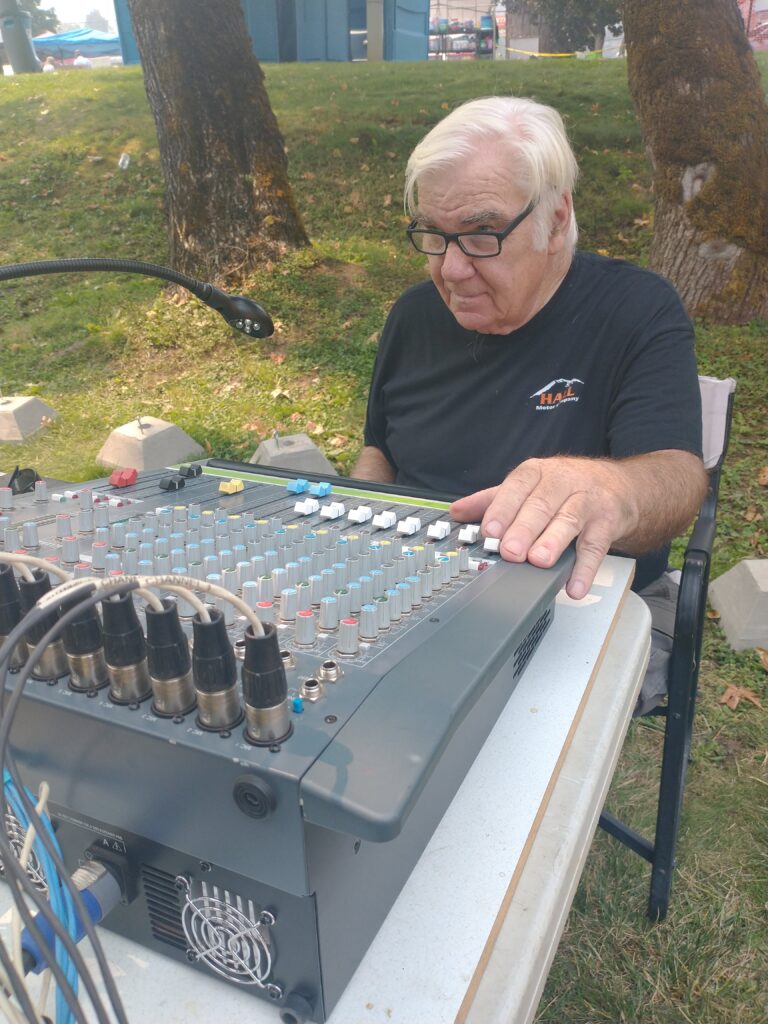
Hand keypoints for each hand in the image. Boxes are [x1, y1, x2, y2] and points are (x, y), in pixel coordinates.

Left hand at [450, 457, 638, 598]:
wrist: (620, 486)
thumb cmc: (567, 487)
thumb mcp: (529, 486)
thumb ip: (493, 500)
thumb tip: (456, 512)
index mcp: (537, 473)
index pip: (517, 487)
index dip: (503, 509)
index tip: (489, 530)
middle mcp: (563, 483)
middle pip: (541, 505)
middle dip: (524, 529)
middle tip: (510, 551)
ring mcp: (588, 502)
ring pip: (569, 521)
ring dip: (553, 542)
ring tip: (538, 561)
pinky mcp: (608, 523)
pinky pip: (597, 547)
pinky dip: (586, 568)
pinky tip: (574, 586)